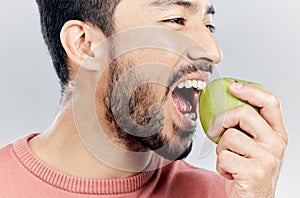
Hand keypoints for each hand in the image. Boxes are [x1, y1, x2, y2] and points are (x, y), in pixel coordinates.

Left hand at [208, 82, 287, 197]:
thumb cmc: (249, 173)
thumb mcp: (254, 148)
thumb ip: (247, 129)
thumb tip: (224, 107)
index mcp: (277, 135)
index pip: (270, 102)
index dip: (250, 90)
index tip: (233, 86)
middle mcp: (276, 144)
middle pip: (243, 113)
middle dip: (222, 120)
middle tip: (216, 131)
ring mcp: (267, 158)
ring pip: (229, 137)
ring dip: (221, 150)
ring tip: (230, 161)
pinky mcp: (254, 171)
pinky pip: (223, 156)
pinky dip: (220, 165)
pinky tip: (230, 173)